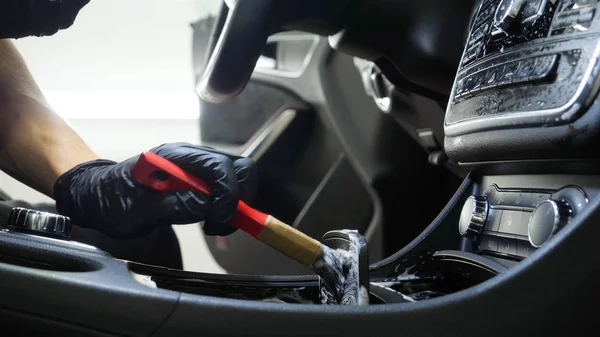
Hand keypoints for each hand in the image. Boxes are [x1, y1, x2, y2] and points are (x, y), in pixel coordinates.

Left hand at [53, 143, 255, 237]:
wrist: (96, 195)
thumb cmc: (111, 200)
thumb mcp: (139, 210)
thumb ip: (176, 205)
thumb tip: (208, 204)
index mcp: (175, 158)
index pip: (220, 168)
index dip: (227, 197)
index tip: (216, 222)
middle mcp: (190, 157)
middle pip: (237, 168)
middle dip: (238, 198)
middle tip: (222, 224)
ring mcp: (195, 166)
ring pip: (234, 177)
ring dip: (233, 204)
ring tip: (214, 226)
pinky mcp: (196, 179)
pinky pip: (224, 187)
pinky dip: (226, 207)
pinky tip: (210, 222)